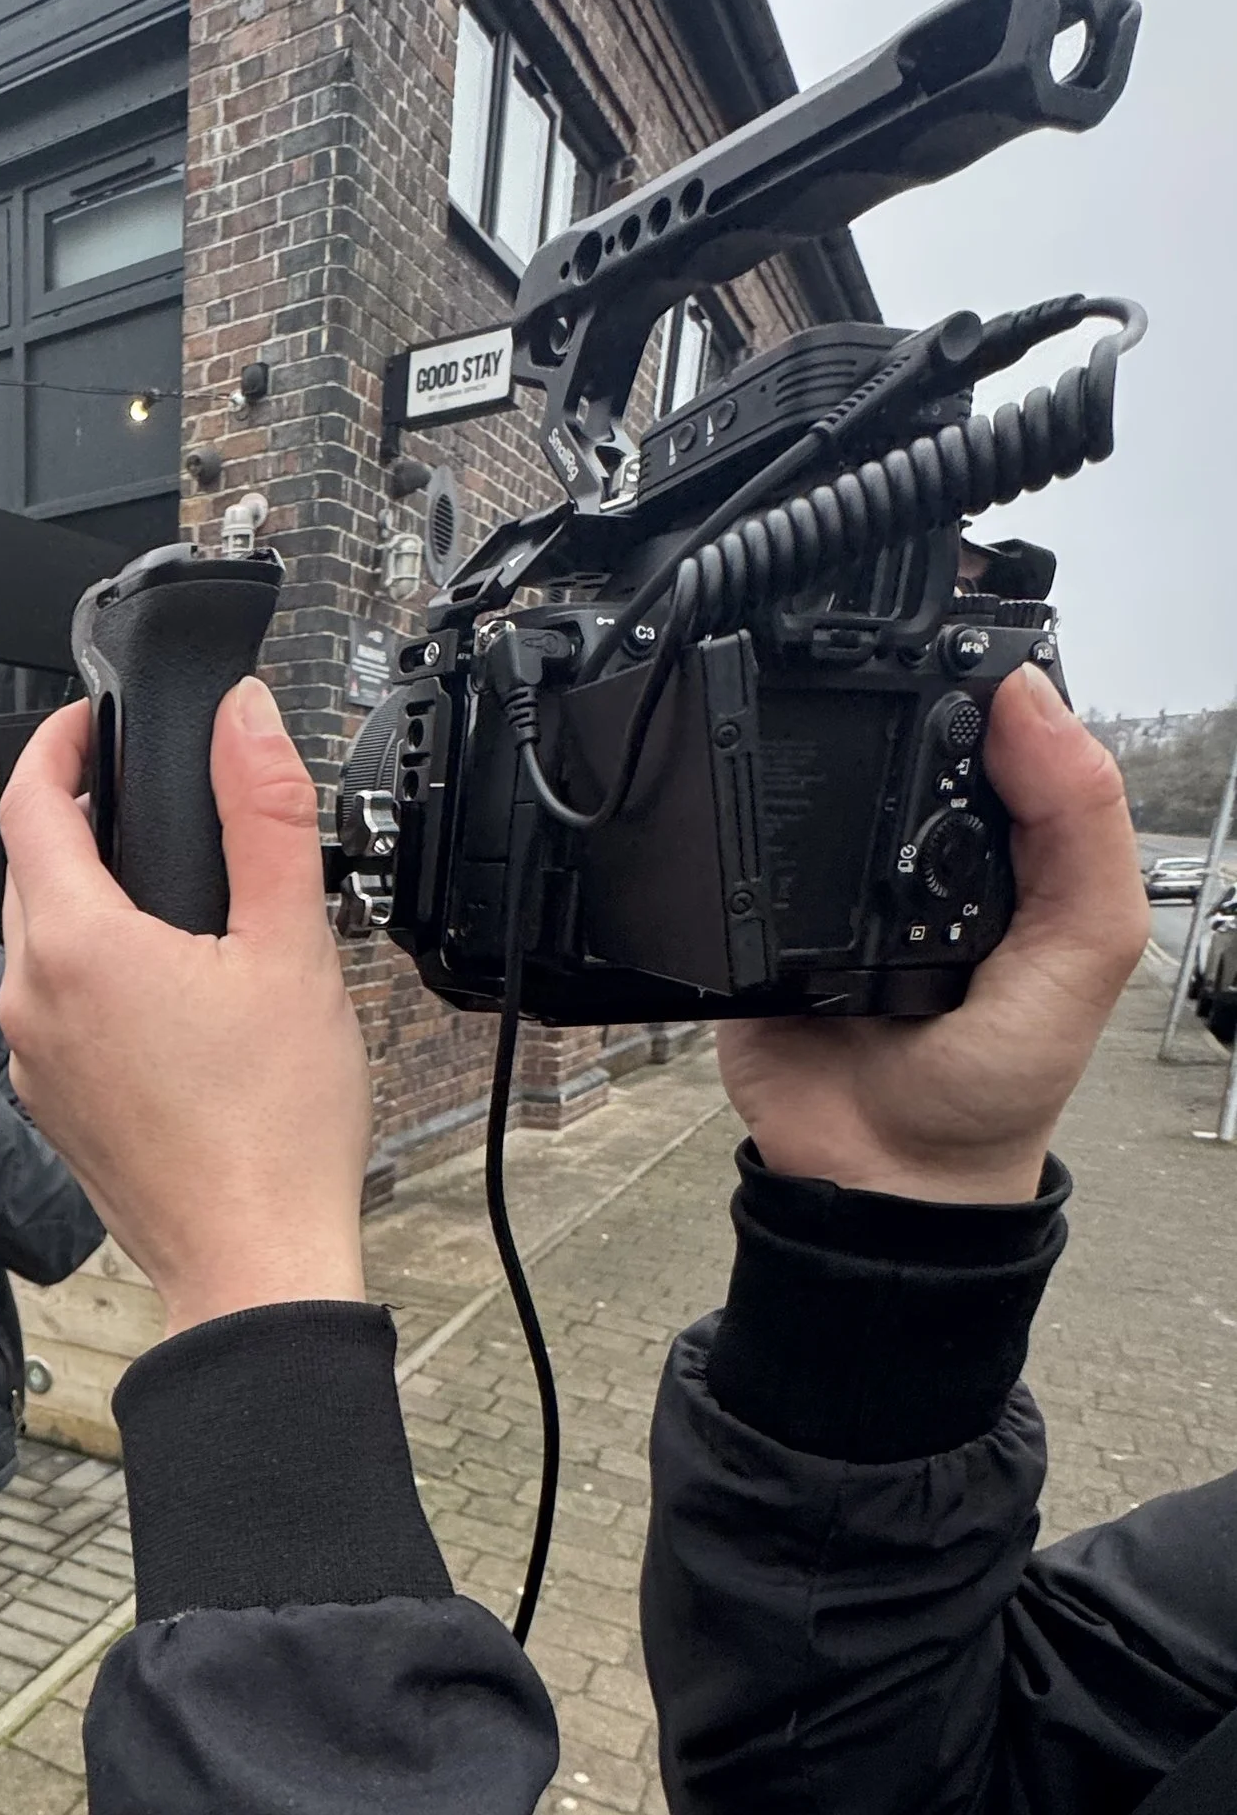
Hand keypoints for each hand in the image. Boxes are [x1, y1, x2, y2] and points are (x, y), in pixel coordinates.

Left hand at [0, 678, 370, 1332]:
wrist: (253, 1260)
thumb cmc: (275, 1127)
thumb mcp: (293, 946)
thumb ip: (264, 814)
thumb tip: (243, 717)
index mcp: (78, 945)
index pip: (28, 801)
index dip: (57, 742)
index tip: (92, 722)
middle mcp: (31, 997)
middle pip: (26, 868)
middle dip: (70, 817)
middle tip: (135, 792)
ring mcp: (32, 1056)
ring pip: (34, 939)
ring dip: (78, 896)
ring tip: (155, 886)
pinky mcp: (47, 1101)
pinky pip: (48, 1006)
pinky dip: (85, 970)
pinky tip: (155, 987)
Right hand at [718, 665, 1150, 1202]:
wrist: (882, 1178)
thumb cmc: (995, 1083)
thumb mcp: (1085, 948)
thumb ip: (1082, 826)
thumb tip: (1035, 701)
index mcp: (1006, 846)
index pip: (1002, 730)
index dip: (991, 676)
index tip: (962, 636)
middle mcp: (914, 854)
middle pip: (890, 738)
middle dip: (883, 694)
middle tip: (874, 659)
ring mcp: (826, 886)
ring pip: (803, 783)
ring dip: (799, 748)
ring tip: (811, 713)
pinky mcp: (751, 923)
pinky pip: (729, 856)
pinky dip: (730, 824)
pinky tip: (746, 792)